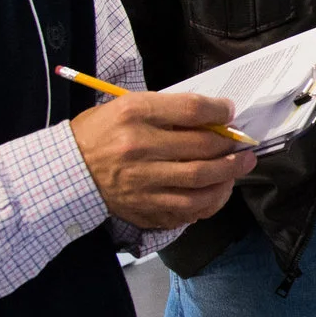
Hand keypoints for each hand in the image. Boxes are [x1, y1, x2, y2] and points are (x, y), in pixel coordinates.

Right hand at [72, 91, 257, 229]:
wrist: (69, 172)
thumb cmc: (101, 133)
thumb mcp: (128, 106)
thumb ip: (168, 109)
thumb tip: (213, 115)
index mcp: (134, 115)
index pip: (190, 110)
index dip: (218, 111)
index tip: (229, 113)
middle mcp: (139, 149)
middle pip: (201, 149)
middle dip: (231, 147)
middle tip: (246, 146)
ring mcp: (142, 183)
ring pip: (200, 183)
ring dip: (229, 176)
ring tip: (241, 167)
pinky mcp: (144, 208)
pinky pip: (187, 210)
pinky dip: (209, 201)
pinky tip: (218, 191)